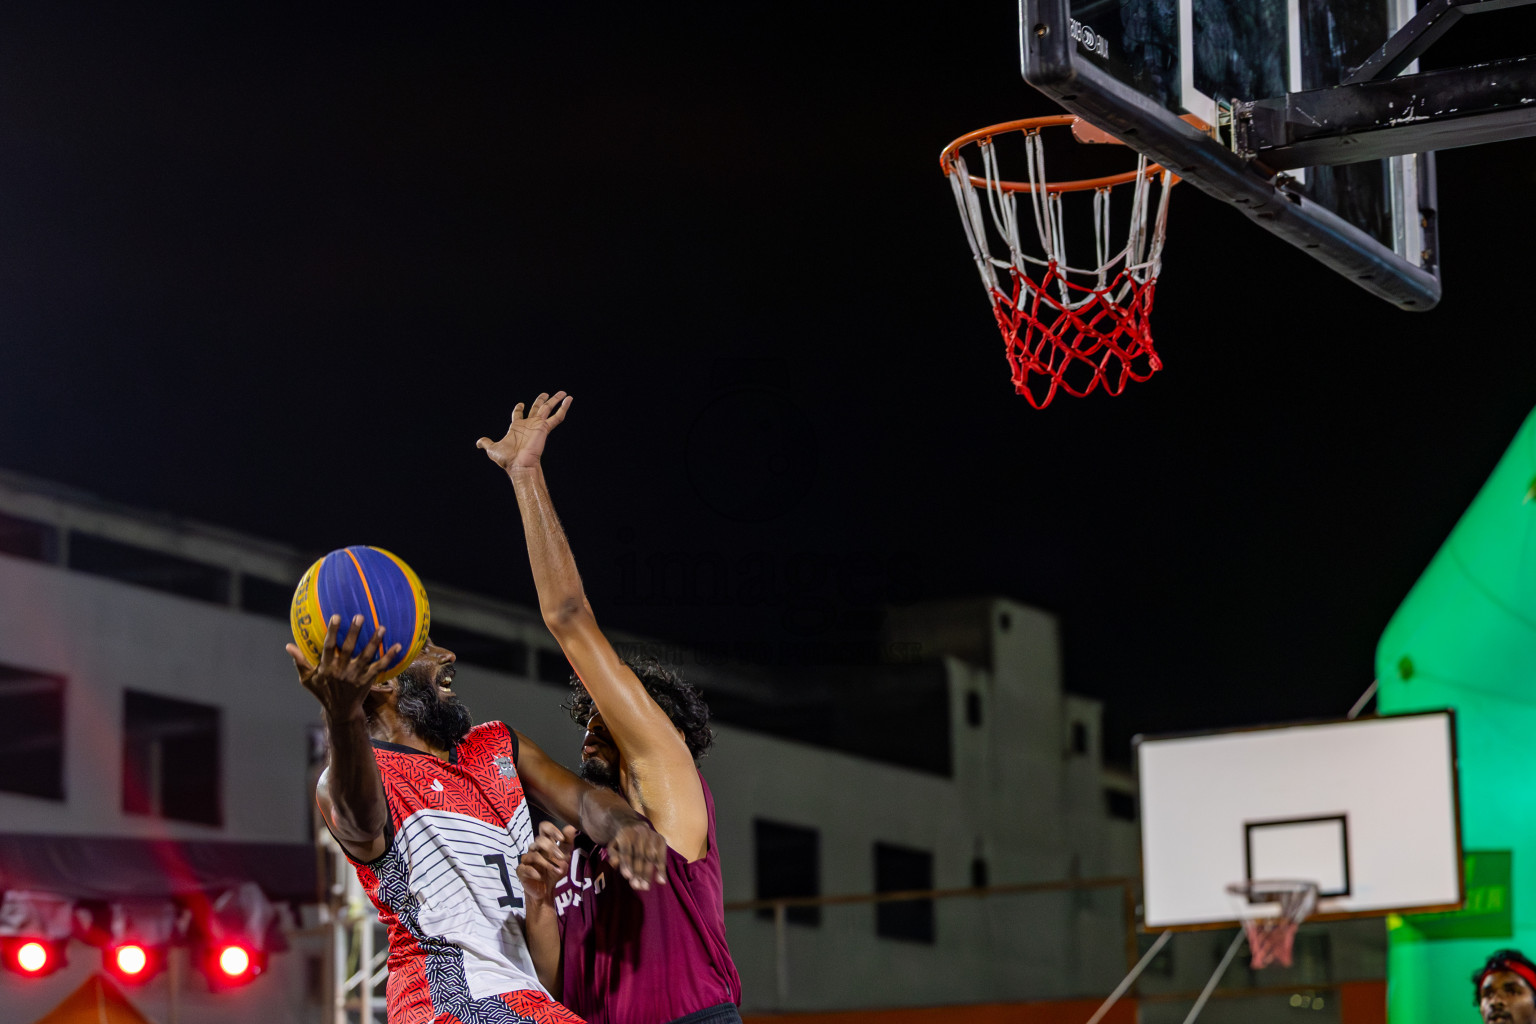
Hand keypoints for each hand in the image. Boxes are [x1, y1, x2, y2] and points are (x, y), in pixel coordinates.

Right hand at [287, 614, 402, 717]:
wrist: (341, 712)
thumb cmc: (323, 692)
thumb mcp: (308, 680)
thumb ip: (299, 662)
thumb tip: (288, 646)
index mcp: (326, 668)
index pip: (329, 647)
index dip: (332, 632)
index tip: (336, 617)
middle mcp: (341, 671)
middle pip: (349, 649)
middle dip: (354, 632)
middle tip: (360, 616)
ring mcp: (356, 676)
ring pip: (366, 656)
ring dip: (374, 642)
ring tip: (381, 627)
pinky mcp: (368, 681)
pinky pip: (380, 667)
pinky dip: (389, 657)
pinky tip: (398, 646)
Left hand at [475, 392, 571, 471]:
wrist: (519, 465)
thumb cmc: (507, 459)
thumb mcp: (492, 448)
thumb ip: (486, 443)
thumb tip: (478, 443)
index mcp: (517, 428)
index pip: (519, 414)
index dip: (519, 409)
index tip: (520, 404)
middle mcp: (529, 425)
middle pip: (536, 408)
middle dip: (541, 400)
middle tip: (545, 394)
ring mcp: (538, 425)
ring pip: (548, 409)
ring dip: (555, 400)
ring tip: (563, 392)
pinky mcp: (545, 428)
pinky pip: (557, 416)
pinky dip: (564, 407)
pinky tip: (569, 399)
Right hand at [518, 822, 575, 903]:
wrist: (546, 890)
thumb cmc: (554, 870)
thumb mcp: (564, 857)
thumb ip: (568, 843)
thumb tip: (572, 828)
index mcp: (545, 843)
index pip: (544, 827)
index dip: (551, 830)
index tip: (561, 838)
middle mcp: (535, 849)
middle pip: (539, 840)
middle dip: (551, 848)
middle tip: (562, 858)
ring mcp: (527, 860)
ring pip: (533, 855)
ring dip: (547, 863)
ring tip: (558, 871)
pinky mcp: (521, 871)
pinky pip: (524, 868)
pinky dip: (534, 872)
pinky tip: (540, 877)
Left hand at [606, 819, 667, 890]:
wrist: (636, 826)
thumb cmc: (623, 841)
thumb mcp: (613, 845)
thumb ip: (612, 854)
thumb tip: (614, 863)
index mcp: (626, 833)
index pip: (626, 851)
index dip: (627, 864)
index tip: (628, 877)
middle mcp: (640, 832)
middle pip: (639, 855)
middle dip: (638, 872)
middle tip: (636, 886)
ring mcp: (652, 835)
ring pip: (650, 857)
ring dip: (648, 873)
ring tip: (645, 887)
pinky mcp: (661, 839)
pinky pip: (662, 856)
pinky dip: (662, 869)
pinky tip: (661, 881)